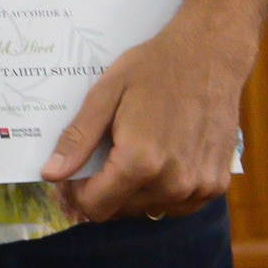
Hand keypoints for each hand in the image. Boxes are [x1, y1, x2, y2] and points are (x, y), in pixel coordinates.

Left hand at [42, 18, 250, 220]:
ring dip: (134, 192)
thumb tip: (51, 174)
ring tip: (132, 154)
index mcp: (140, 162)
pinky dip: (163, 190)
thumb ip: (77, 139)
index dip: (78, 194)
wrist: (209, 56)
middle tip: (100, 160)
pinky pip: (179, 204)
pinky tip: (160, 160)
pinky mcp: (216, 185)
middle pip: (121, 211)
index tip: (75, 175)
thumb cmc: (153, 69)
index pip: (97, 207)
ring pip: (150, 210)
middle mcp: (173, 183)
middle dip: (104, 191)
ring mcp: (200, 187)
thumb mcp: (105, 95)